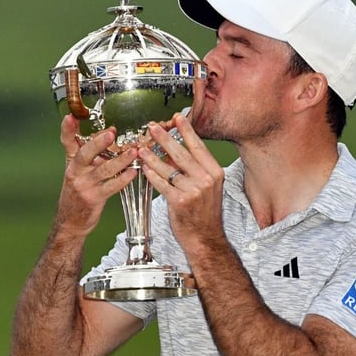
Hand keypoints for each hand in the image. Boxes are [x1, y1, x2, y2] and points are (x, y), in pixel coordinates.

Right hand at [55, 114, 138, 237]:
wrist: (71, 221)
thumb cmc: (78, 192)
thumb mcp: (78, 170)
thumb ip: (89, 154)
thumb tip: (108, 133)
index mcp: (72, 162)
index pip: (67, 142)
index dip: (67, 130)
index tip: (70, 117)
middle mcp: (75, 172)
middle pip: (85, 154)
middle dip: (98, 143)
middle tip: (111, 133)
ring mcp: (84, 185)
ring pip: (103, 170)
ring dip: (120, 160)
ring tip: (133, 152)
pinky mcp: (95, 198)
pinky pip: (111, 186)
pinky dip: (123, 179)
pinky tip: (133, 172)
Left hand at [138, 112, 225, 252]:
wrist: (205, 237)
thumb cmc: (204, 212)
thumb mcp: (206, 187)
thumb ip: (193, 168)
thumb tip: (173, 151)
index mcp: (214, 172)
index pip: (198, 146)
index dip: (186, 131)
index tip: (176, 118)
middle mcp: (206, 179)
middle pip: (181, 153)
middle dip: (164, 138)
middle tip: (152, 127)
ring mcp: (193, 191)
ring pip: (169, 168)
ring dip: (152, 157)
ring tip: (141, 148)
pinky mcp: (180, 201)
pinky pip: (162, 184)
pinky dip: (152, 175)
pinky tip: (143, 169)